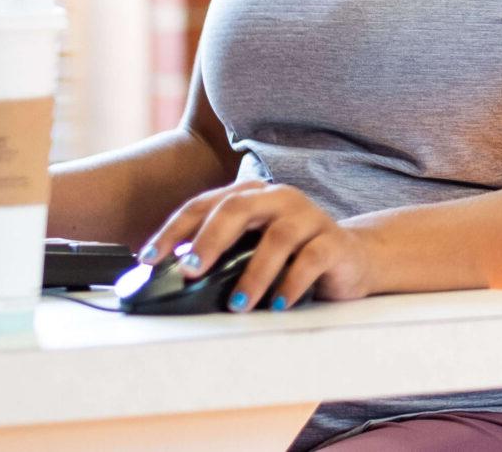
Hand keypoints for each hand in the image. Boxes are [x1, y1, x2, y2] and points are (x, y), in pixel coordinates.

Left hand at [141, 180, 376, 311]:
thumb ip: (218, 256)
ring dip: (252, 274)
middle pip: (238, 209)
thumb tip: (169, 280)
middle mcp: (279, 198)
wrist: (351, 259)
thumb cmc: (290, 256)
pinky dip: (290, 284)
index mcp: (251, 196)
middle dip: (209, 241)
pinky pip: (310, 260)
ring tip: (238, 304)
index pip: (204, 205)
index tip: (149, 258)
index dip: (174, 230)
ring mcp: (309, 217)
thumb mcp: (249, 251)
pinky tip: (277, 304)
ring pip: (276, 238)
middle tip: (190, 271)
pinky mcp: (334, 241)